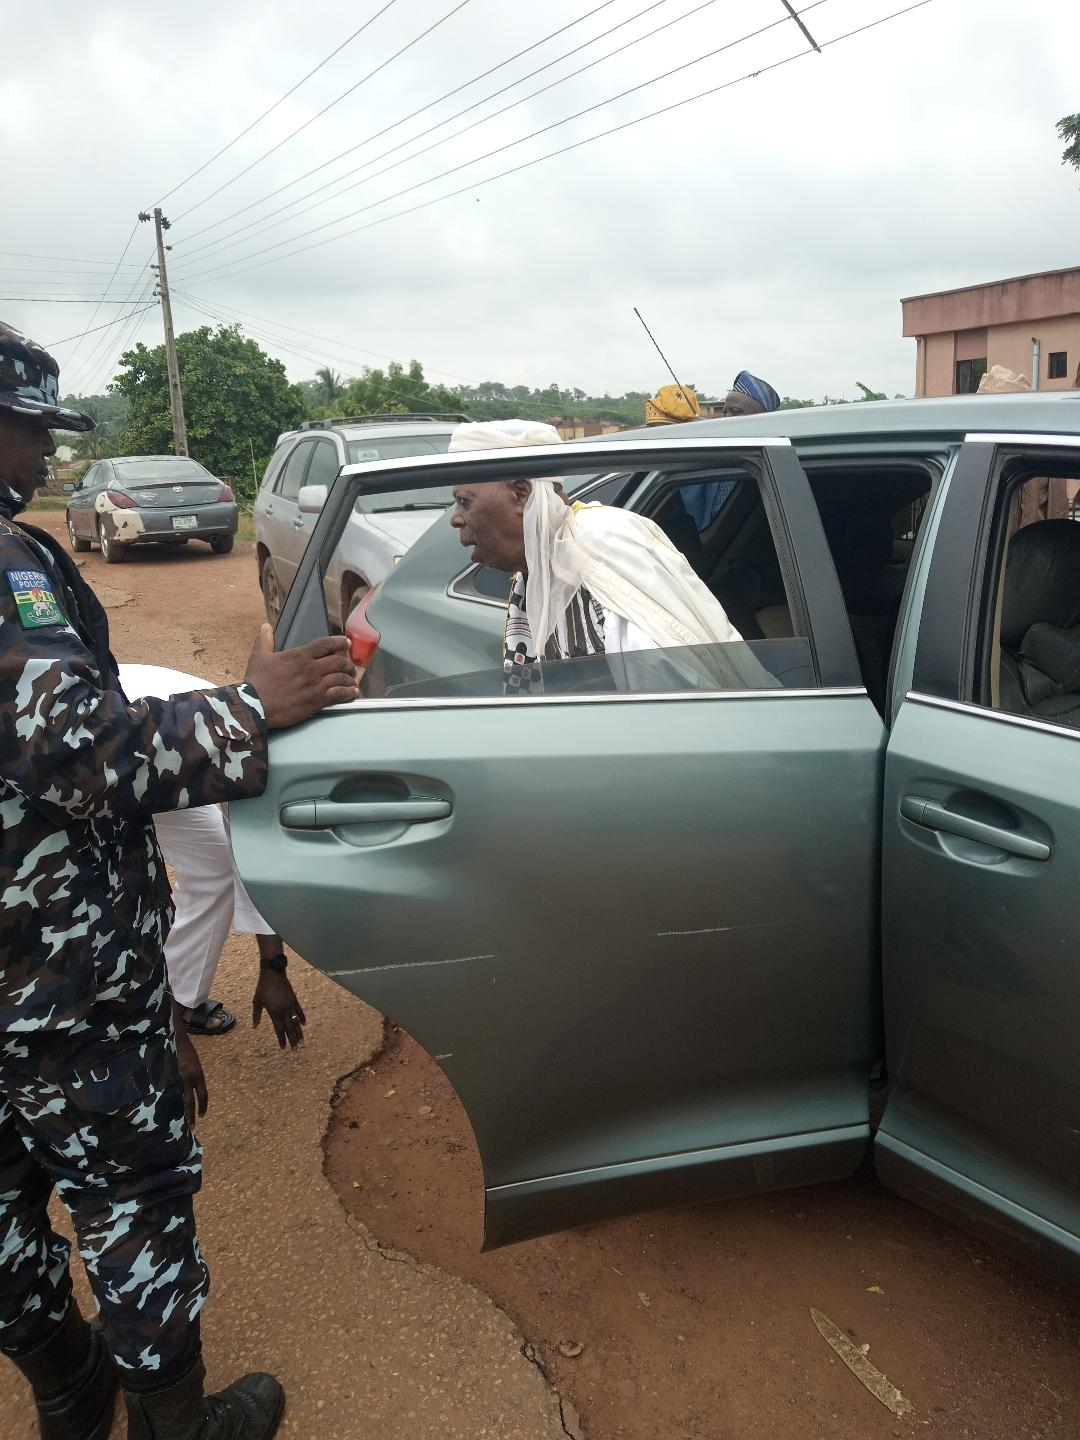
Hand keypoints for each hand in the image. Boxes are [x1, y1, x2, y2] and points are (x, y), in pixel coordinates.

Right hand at [172, 1003, 208, 1124]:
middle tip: (192, 1127)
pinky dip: (164, 1101)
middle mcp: (188, 1077)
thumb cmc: (184, 1047)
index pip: (203, 1094)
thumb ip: (193, 1076)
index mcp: (198, 1073)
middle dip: (191, 1116)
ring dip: (176, 1111)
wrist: (172, 1033)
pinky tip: (161, 1109)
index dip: (202, 1106)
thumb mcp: (193, 1062)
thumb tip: (191, 1091)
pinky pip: (164, 1091)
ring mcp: (175, 1077)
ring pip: (177, 1099)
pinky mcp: (164, 1075)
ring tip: (175, 1123)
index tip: (202, 1116)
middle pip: (190, 1101)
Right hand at [244, 624, 357, 730]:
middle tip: (350, 668)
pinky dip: (348, 693)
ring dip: (350, 679)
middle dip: (348, 664)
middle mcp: (311, 668)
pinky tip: (352, 693)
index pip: (326, 644)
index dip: (340, 642)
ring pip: (342, 678)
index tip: (347, 643)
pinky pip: (340, 694)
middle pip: (339, 661)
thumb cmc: (257, 682)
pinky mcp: (317, 700)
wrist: (256, 705)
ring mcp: (316, 684)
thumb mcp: (259, 656)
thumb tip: (265, 627)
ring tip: (352, 681)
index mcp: (300, 655)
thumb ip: (265, 640)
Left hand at [253, 969, 306, 1050]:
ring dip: (299, 1032)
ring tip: (302, 1041)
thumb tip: (254, 1026)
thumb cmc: (262, 987)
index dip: (281, 1039)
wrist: (273, 973)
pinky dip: (302, 1017)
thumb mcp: (257, 1001)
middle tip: (296, 1049)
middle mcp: (283, 1009)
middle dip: (292, 1039)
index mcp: (274, 1011)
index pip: (279, 1028)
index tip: (283, 1048)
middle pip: (289, 1027)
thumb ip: (256, 1015)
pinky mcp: (294, 998)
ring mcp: (290, 1004)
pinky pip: (299, 1010)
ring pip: (296, 1021)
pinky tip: (303, 1024)